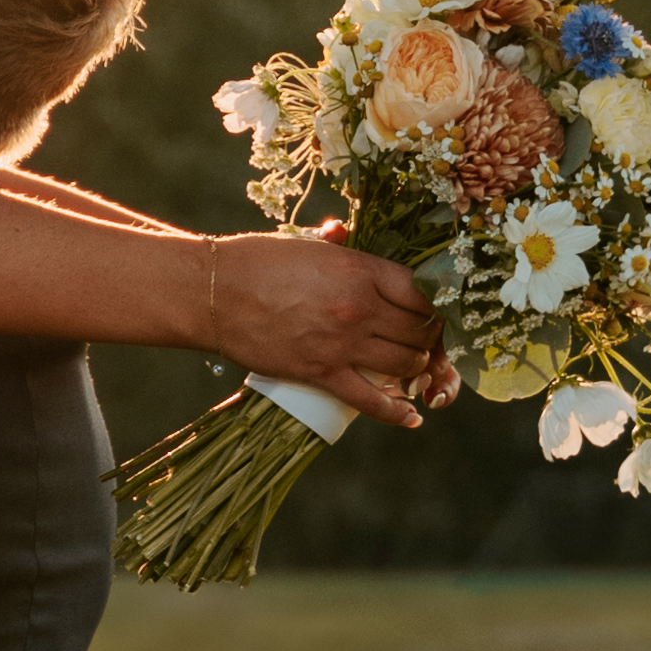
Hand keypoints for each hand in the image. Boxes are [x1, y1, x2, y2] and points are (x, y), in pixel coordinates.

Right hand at [209, 230, 439, 429]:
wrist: (213, 293)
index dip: (436, 304)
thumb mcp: (306, 244)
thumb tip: (345, 234)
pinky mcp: (321, 374)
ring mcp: (342, 344)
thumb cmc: (256, 262)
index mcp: (360, 270)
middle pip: (420, 330)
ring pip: (405, 364)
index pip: (423, 292)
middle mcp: (359, 308)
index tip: (433, 310)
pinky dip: (396, 412)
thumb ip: (337, 244)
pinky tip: (412, 416)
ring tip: (410, 365)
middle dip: (428, 338)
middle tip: (424, 341)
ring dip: (415, 367)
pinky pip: (371, 401)